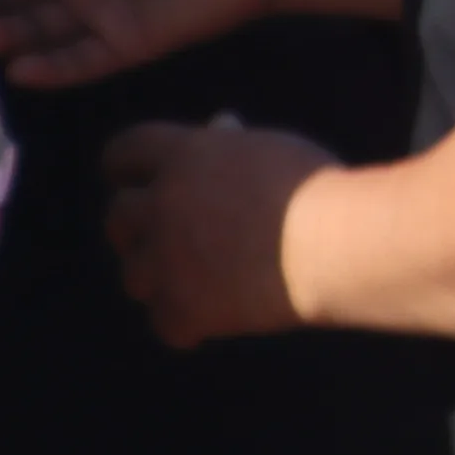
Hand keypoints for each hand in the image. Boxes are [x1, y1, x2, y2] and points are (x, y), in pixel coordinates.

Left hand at [99, 118, 330, 344]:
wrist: (337, 245)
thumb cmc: (318, 189)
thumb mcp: (272, 149)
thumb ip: (235, 145)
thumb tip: (221, 128)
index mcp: (182, 156)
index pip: (122, 153)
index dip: (124, 170)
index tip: (130, 181)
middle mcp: (162, 205)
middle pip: (117, 218)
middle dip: (134, 228)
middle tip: (161, 239)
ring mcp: (167, 260)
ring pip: (133, 276)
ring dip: (156, 279)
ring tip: (187, 284)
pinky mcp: (185, 308)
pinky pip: (165, 324)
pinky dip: (184, 326)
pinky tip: (207, 324)